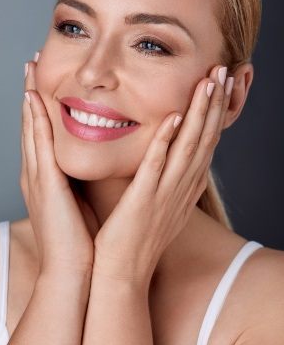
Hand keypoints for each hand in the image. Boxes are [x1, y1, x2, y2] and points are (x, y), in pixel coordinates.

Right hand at [20, 53, 98, 274]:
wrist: (73, 272)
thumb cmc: (81, 240)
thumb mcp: (79, 202)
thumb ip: (80, 181)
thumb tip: (93, 165)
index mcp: (45, 179)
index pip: (41, 135)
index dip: (39, 107)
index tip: (42, 82)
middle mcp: (35, 174)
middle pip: (31, 125)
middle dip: (29, 93)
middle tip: (31, 63)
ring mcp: (35, 178)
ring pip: (31, 128)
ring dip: (29, 97)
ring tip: (30, 69)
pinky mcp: (44, 184)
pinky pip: (40, 145)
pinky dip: (36, 120)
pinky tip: (35, 98)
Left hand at [92, 65, 233, 285]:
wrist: (120, 273)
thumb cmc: (132, 238)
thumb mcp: (156, 206)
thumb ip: (161, 181)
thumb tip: (162, 160)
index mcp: (183, 189)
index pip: (204, 145)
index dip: (214, 114)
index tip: (218, 85)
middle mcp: (180, 189)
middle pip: (203, 140)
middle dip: (215, 104)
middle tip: (224, 71)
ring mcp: (164, 195)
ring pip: (187, 148)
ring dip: (199, 113)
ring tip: (208, 82)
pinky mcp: (143, 202)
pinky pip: (156, 168)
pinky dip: (166, 142)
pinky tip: (172, 117)